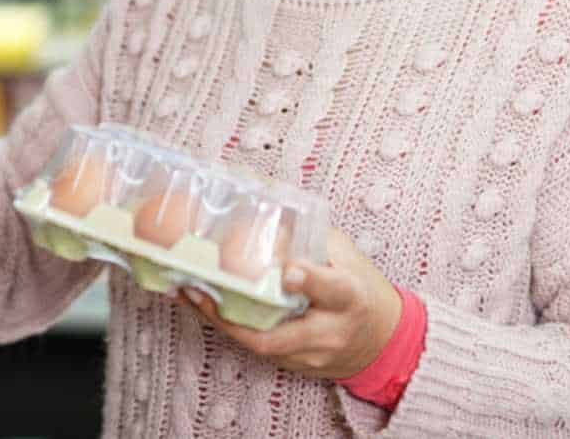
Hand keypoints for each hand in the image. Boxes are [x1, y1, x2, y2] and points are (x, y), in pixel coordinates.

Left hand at [179, 228, 401, 380]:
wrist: (382, 341)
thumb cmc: (361, 288)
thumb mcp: (348, 256)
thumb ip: (312, 238)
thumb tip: (268, 204)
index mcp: (349, 297)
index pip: (332, 290)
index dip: (309, 280)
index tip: (287, 270)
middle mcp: (329, 332)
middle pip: (279, 337)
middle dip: (234, 319)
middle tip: (199, 290)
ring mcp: (310, 355)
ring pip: (260, 345)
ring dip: (220, 322)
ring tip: (187, 293)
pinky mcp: (294, 366)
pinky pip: (257, 348)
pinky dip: (229, 326)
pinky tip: (202, 305)